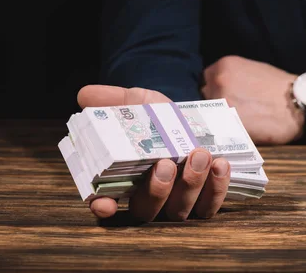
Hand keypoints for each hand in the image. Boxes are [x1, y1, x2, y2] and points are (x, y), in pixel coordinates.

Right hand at [77, 85, 230, 221]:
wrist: (197, 120)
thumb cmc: (161, 117)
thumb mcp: (140, 103)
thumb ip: (115, 100)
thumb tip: (85, 95)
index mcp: (125, 179)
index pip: (106, 203)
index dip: (103, 207)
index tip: (104, 203)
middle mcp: (150, 198)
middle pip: (147, 210)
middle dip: (156, 190)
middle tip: (165, 164)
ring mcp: (179, 203)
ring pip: (180, 210)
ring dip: (190, 184)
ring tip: (199, 155)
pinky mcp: (207, 201)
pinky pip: (211, 205)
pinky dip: (217, 186)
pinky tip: (220, 164)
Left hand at [201, 56, 302, 144]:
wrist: (298, 105)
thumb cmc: (279, 88)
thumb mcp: (252, 70)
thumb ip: (232, 76)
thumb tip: (219, 87)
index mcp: (224, 65)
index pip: (205, 80)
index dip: (214, 90)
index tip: (222, 98)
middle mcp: (218, 82)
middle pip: (205, 97)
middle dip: (215, 105)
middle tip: (231, 112)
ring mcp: (222, 103)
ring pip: (209, 115)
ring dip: (218, 119)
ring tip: (236, 123)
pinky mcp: (228, 123)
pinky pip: (217, 129)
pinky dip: (224, 132)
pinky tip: (238, 132)